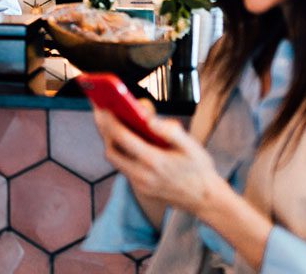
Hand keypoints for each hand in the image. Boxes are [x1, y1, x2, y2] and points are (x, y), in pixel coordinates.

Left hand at [93, 106, 221, 215]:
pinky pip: (123, 166)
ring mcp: (139, 184)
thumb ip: (170, 131)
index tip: (102, 106)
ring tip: (111, 120)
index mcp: (154, 162)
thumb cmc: (200, 170)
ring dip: (111, 140)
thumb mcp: (191, 147)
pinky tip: (126, 137)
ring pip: (115, 159)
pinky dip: (121, 150)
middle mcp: (142, 175)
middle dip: (104, 129)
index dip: (109, 121)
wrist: (205, 199)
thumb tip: (148, 117)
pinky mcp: (140, 188)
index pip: (122, 138)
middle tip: (101, 110)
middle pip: (111, 150)